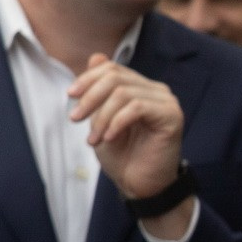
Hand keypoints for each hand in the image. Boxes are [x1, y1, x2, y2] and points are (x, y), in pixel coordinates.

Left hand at [69, 55, 188, 234]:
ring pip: (123, 93)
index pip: (111, 68)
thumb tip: (96, 56)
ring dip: (102, 117)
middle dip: (90, 97)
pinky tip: (109, 138)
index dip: (87, 79)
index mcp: (139, 87)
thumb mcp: (101, 119)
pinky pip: (138, 107)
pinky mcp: (172, 116)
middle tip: (76, 119)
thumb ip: (99, 90)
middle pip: (115, 77)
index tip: (70, 96)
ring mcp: (166, 101)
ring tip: (93, 139)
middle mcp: (155, 90)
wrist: (139, 185)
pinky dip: (117, 122)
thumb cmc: (122, 154)